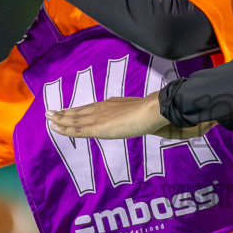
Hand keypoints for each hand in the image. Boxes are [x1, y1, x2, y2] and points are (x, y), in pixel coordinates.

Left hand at [47, 96, 214, 139]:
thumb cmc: (165, 113)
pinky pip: (77, 127)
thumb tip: (184, 128)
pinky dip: (65, 127)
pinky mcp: (100, 126)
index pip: (97, 106)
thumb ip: (162, 123)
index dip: (83, 109)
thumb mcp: (160, 120)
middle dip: (66, 112)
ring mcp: (103, 116)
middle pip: (83, 110)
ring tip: (48, 119)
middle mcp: (108, 107)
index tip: (73, 110)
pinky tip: (55, 128)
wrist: (161, 109)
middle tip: (50, 113)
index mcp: (120, 104)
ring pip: (76, 118)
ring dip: (61, 119)